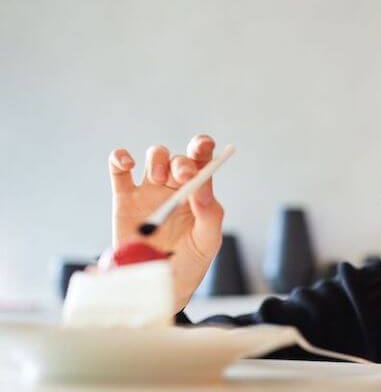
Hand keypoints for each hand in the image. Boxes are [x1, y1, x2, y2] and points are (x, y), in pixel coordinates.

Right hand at [108, 134, 224, 311]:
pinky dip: (119, 158)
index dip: (202, 146)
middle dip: (181, 162)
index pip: (202, 160)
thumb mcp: (208, 241)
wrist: (159, 286)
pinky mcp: (125, 199)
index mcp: (198, 192)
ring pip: (154, 157)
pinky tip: (127, 163)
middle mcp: (175, 187)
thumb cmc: (190, 262)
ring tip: (159, 180)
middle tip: (182, 177)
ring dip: (158, 160)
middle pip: (178, 158)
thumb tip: (200, 188)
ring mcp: (149, 191)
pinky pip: (119, 171)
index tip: (202, 146)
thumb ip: (210, 213)